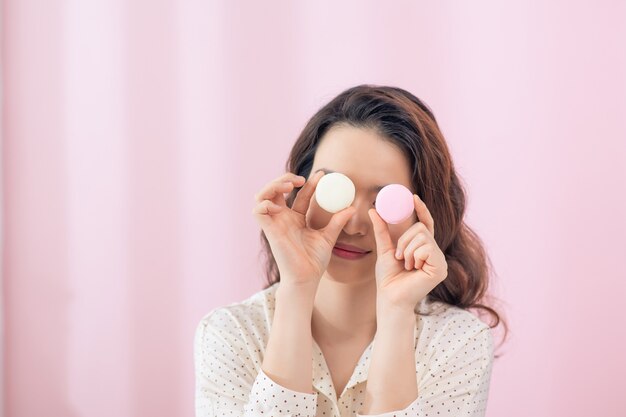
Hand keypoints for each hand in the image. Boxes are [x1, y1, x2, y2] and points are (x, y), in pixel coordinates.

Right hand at [252, 171, 355, 288]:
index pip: (299, 194)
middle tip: (301, 179)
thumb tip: (352, 208)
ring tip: (289, 185)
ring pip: (263, 196)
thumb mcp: (328, 237)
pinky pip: (258, 210)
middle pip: (276, 190)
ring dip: (273, 186)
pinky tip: (279, 204)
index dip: (309, 183)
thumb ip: (337, 221)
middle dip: (285, 179)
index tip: (322, 174)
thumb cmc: (314, 261)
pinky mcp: (269, 230)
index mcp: (296, 219)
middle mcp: (283, 219)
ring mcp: (275, 223)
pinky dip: (265, 202)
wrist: (307, 278)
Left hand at [367, 194, 447, 311]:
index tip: (413, 197)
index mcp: (424, 248)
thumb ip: (381, 230)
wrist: (390, 297)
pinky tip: (413, 269)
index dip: (422, 210)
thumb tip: (373, 210)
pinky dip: (413, 256)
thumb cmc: (388, 278)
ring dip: (407, 250)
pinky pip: (425, 248)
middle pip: (421, 228)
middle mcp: (435, 253)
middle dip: (404, 240)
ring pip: (422, 236)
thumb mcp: (384, 249)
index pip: (426, 224)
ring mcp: (440, 261)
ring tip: (406, 265)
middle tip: (400, 257)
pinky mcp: (440, 268)